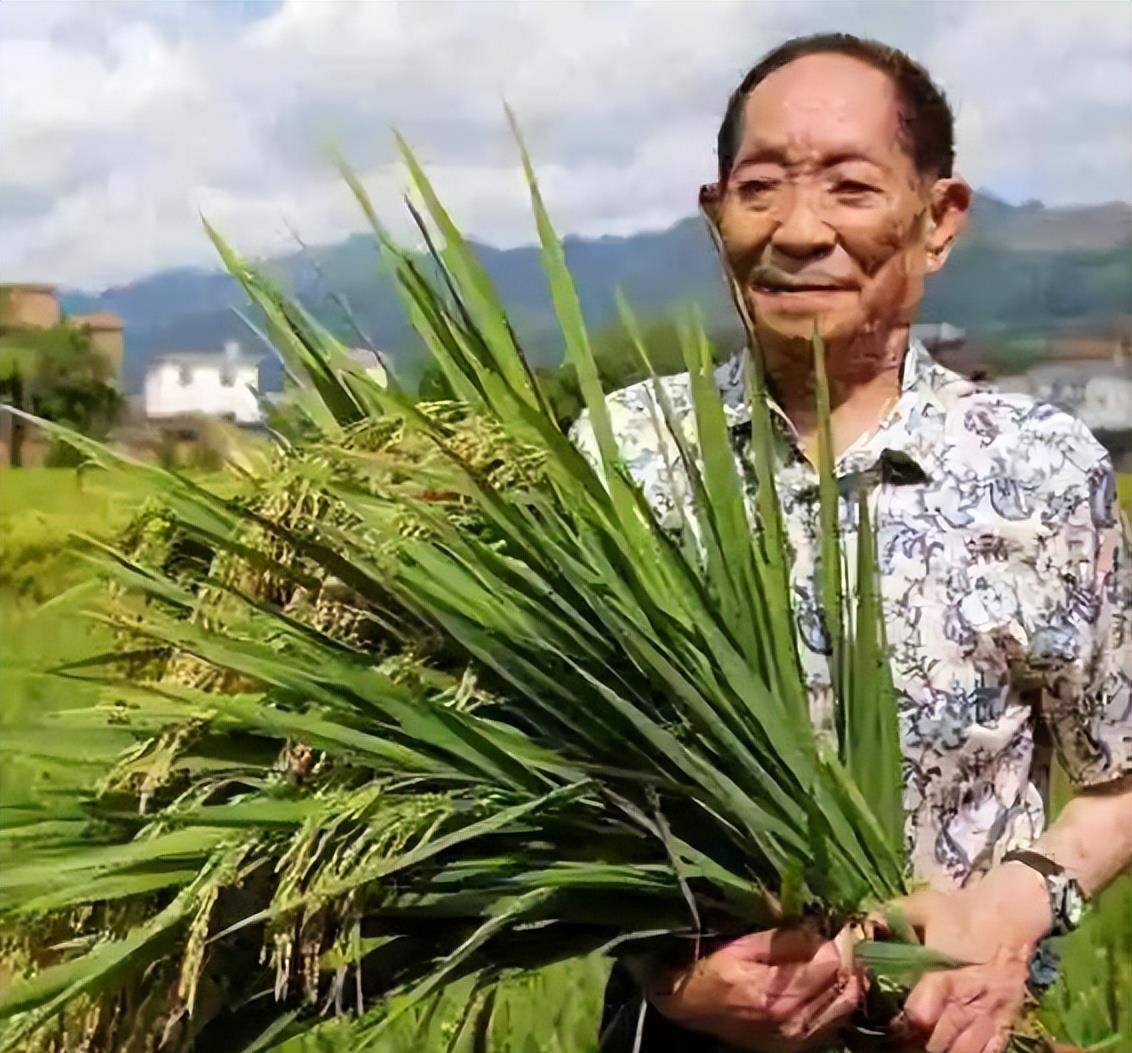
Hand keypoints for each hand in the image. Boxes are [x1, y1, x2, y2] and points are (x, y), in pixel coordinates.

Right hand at [643, 926, 862, 1051]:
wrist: (692, 1011)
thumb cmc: (712, 972)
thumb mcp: (742, 947)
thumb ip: (783, 940)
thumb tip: (819, 929)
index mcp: (774, 992)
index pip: (830, 963)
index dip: (839, 940)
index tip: (837, 924)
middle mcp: (792, 1021)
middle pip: (845, 985)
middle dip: (848, 959)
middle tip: (840, 939)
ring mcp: (798, 1038)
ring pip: (846, 1005)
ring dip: (846, 979)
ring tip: (836, 959)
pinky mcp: (799, 1046)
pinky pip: (835, 1021)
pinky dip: (838, 999)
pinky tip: (826, 983)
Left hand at [892, 864, 1048, 1051]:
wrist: (1010, 914)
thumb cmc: (960, 911)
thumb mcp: (921, 907)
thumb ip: (887, 918)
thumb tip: (855, 928)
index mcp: (947, 976)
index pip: (921, 1016)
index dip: (901, 1024)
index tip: (883, 1022)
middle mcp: (970, 1003)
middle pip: (938, 1042)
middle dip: (914, 1044)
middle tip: (895, 1039)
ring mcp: (990, 1016)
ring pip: (963, 1052)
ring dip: (939, 1052)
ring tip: (920, 1045)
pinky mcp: (1006, 1022)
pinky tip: (950, 1048)